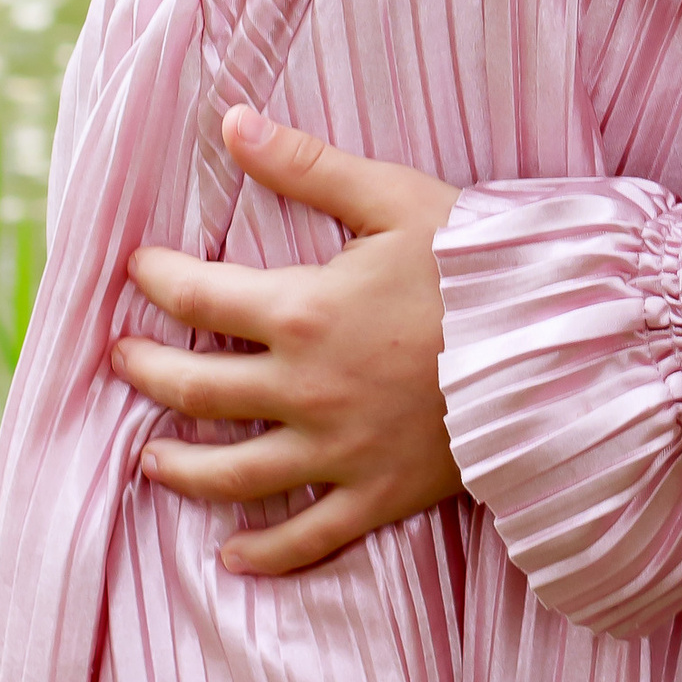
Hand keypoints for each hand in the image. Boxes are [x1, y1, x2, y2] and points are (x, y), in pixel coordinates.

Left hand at [110, 107, 461, 575]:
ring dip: (178, 466)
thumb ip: (307, 164)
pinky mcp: (377, 494)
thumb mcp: (394, 197)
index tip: (137, 269)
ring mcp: (338, 451)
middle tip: (120, 358)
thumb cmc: (478, 261)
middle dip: (146, 371)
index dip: (156, 280)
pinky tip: (229, 558)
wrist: (561, 340)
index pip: (197, 297)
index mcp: (303, 311)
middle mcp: (305, 390)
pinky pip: (305, 537)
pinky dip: (261, 554)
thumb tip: (232, 122)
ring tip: (148, 457)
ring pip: (231, 475)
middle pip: (194, 391)